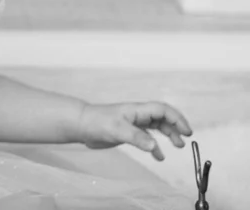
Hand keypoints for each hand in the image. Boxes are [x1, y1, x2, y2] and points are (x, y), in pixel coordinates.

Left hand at [77, 102, 192, 160]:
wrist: (82, 125)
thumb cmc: (98, 122)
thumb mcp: (118, 130)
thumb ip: (136, 138)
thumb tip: (154, 147)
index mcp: (137, 110)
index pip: (162, 110)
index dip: (176, 118)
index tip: (186, 131)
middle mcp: (137, 115)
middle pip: (162, 118)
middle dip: (176, 126)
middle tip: (186, 138)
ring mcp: (133, 124)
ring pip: (156, 128)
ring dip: (168, 135)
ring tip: (178, 146)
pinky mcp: (128, 133)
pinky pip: (146, 138)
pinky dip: (154, 147)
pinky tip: (158, 157)